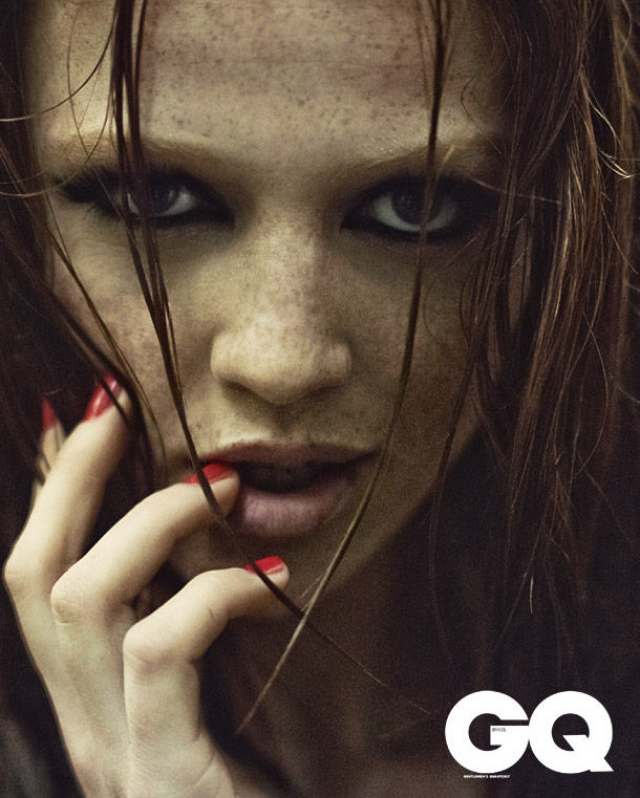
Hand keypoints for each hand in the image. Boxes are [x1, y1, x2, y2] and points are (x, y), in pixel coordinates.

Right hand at [3, 384, 288, 797]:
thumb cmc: (267, 789)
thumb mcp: (220, 695)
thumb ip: (204, 623)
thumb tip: (233, 532)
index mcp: (91, 700)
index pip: (36, 575)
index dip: (53, 487)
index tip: (90, 408)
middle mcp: (83, 725)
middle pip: (29, 574)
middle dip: (70, 477)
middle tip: (122, 407)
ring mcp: (114, 757)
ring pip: (77, 600)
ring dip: (148, 523)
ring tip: (220, 489)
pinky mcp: (163, 778)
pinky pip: (159, 654)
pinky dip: (211, 594)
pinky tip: (274, 584)